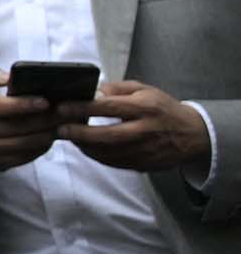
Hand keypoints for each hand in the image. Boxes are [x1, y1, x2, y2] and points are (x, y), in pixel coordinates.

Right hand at [0, 65, 64, 175]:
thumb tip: (9, 76)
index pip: (0, 108)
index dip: (24, 104)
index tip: (45, 100)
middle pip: (18, 127)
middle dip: (45, 119)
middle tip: (66, 111)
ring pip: (24, 144)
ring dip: (47, 134)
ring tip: (64, 123)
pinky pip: (24, 157)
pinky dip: (41, 148)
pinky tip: (51, 137)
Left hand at [60, 81, 212, 176]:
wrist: (193, 134)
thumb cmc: (162, 107)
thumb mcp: (144, 89)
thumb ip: (117, 88)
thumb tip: (92, 91)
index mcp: (145, 107)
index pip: (108, 107)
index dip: (82, 108)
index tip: (62, 107)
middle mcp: (145, 130)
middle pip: (107, 135)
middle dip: (80, 133)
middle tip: (60, 129)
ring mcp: (145, 150)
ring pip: (108, 152)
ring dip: (85, 146)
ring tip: (68, 137)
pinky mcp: (144, 164)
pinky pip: (115, 163)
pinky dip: (97, 156)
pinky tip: (85, 148)